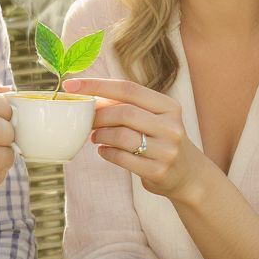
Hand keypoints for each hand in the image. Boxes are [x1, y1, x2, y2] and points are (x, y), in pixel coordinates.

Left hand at [63, 76, 200, 200]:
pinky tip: (104, 150)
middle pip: (124, 113)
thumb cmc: (159, 138)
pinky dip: (106, 152)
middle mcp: (171, 126)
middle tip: (87, 120)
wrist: (187, 174)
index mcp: (168, 106)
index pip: (128, 88)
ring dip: (101, 135)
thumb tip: (86, 94)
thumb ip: (125, 105)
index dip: (97, 85)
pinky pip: (122, 158)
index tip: (71, 85)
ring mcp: (167, 150)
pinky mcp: (158, 171)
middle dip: (99, 116)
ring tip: (95, 136)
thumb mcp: (151, 117)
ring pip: (122, 136)